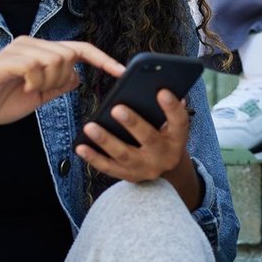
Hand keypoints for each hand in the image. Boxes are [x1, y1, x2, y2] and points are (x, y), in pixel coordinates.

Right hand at [0, 38, 123, 126]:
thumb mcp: (38, 96)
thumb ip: (58, 85)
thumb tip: (78, 77)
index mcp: (41, 52)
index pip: (80, 50)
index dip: (103, 59)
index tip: (122, 72)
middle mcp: (32, 44)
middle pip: (70, 55)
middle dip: (62, 78)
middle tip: (41, 89)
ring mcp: (19, 49)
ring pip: (56, 59)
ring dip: (48, 81)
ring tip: (29, 88)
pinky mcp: (7, 58)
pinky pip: (36, 65)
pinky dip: (34, 81)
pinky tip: (23, 87)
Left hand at [76, 87, 197, 202]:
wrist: (164, 168)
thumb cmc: (166, 137)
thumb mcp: (172, 125)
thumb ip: (168, 109)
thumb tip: (161, 86)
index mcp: (178, 138)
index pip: (179, 121)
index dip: (172, 107)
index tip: (162, 91)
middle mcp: (164, 155)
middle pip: (149, 139)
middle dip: (133, 123)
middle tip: (117, 108)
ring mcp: (146, 168)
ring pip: (124, 155)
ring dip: (106, 140)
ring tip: (90, 127)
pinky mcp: (129, 176)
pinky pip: (109, 168)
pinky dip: (94, 158)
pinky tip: (81, 147)